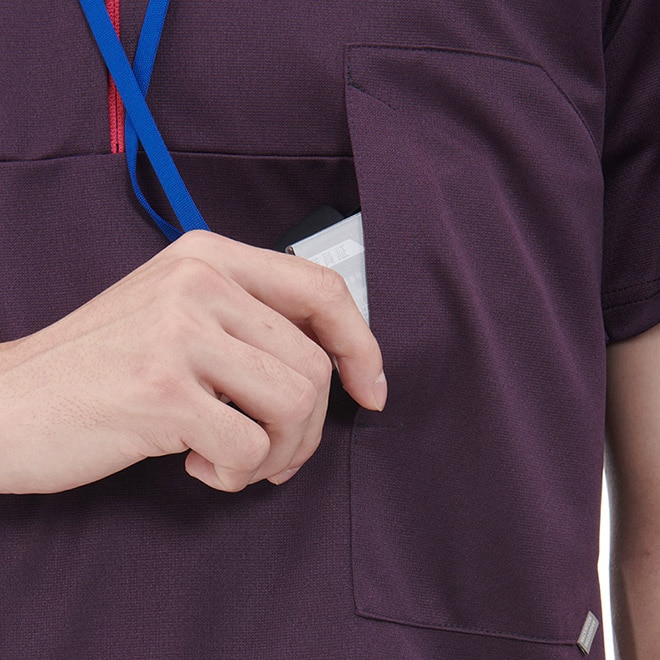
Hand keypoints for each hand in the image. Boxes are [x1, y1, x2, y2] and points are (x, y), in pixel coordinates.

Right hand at [0, 231, 385, 493]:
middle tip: (279, 452)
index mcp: (209, 257)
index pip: (322, 290)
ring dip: (279, 452)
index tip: (370, 389)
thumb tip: (332, 361)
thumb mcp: (177, 316)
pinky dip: (236, 474)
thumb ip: (248, 322)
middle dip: (310, 428)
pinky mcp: (162, 391)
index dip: (361, 345)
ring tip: (237, 461)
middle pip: (314, 364)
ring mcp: (179, 332)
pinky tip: (199, 466)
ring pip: (295, 404)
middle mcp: (199, 282)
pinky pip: (250, 448)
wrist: (7, 402)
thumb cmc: (101, 366)